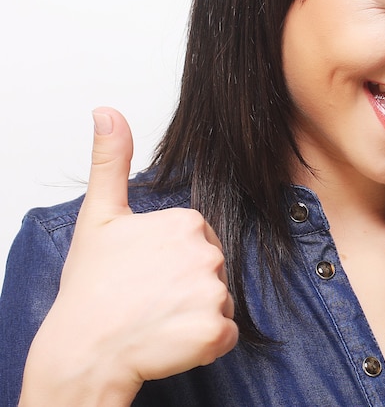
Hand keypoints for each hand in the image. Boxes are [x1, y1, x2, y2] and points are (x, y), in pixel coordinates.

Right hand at [20, 108, 237, 405]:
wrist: (82, 349)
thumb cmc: (91, 286)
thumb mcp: (100, 215)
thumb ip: (110, 160)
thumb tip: (106, 112)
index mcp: (185, 222)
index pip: (200, 242)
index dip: (175, 261)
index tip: (149, 272)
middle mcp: (206, 252)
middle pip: (213, 270)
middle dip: (189, 286)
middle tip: (150, 297)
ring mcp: (212, 292)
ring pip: (220, 303)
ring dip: (195, 315)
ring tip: (158, 319)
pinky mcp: (214, 331)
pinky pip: (225, 336)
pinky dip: (205, 344)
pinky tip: (171, 340)